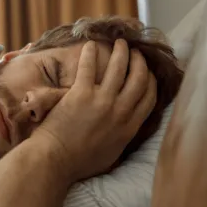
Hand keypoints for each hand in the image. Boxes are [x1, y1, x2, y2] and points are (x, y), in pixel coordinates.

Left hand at [32, 40, 156, 181]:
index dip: (151, 81)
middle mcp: (120, 112)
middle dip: (140, 62)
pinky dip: (90, 53)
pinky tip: (90, 45)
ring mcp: (101, 101)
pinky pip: (89, 66)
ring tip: (119, 43)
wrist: (55, 161)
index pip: (149, 98)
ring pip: (119, 68)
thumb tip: (126, 129)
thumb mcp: (111, 155)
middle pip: (139, 79)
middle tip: (136, 53)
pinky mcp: (81, 94)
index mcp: (129, 127)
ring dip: (121, 51)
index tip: (148, 72)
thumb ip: (121, 138)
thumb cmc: (78, 163)